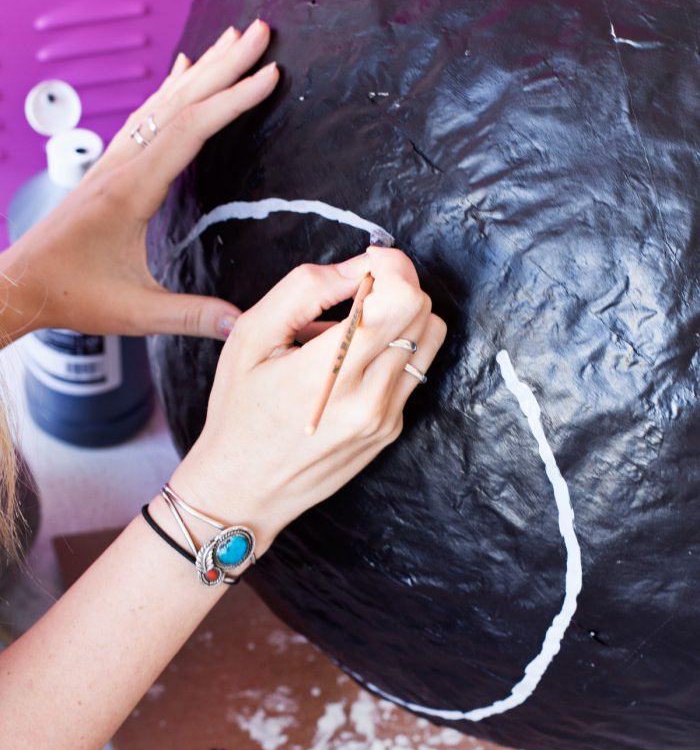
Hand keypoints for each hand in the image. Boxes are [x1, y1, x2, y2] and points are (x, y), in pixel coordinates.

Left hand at [7, 21, 278, 339]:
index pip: (191, 129)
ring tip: (233, 38)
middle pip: (181, 99)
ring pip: (164, 100)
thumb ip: (191, 316)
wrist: (20, 283)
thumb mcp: (134, 312)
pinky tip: (183, 68)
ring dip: (202, 67)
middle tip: (260, 32)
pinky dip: (172, 86)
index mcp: (132, 189)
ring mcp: (115, 159)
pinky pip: (148, 112)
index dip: (233, 99)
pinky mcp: (112, 165)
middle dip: (225, 63)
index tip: (269, 75)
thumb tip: (242, 323)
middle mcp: (122, 163)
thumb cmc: (71, 295)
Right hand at [168, 246, 446, 555]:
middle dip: (396, 285)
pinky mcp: (391, 429)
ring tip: (354, 325)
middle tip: (355, 289)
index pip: (401, 301)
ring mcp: (386, 417)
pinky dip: (392, 349)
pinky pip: (412, 370)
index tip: (371, 260)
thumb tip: (358, 266)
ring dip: (402, 316)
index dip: (394, 267)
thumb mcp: (251, 336)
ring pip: (428, 339)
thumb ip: (305, 289)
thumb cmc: (238, 412)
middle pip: (422, 313)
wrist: (243, 490)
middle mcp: (368, 397)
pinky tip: (352, 360)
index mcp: (330, 371)